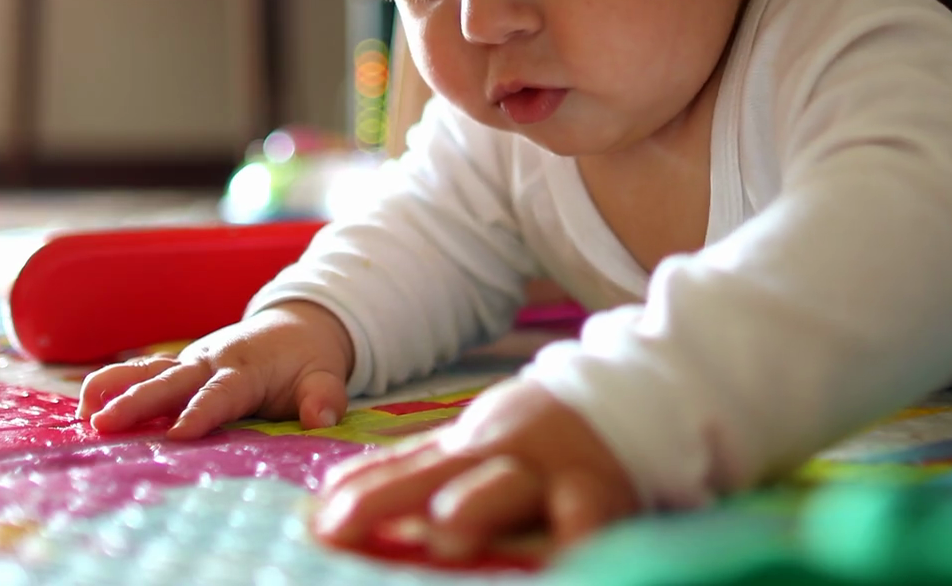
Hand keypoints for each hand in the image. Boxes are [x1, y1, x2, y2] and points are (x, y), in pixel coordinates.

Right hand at [77, 301, 354, 438]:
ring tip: (84, 413)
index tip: (176, 435)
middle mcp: (211, 361)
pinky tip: (84, 406)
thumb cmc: (308, 359)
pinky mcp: (178, 365)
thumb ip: (323, 397)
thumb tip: (321, 419)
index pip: (220, 394)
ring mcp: (190, 361)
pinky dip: (112, 383)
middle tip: (104, 423)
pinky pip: (141, 372)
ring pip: (147, 372)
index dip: (199, 413)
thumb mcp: (326, 376)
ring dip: (115, 389)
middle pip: (170, 382)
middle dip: (137, 402)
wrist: (297, 325)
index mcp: (246, 369)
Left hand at [313, 378, 638, 560]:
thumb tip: (331, 493)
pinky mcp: (606, 492)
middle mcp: (507, 457)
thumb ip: (408, 470)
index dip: (366, 497)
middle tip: (355, 520)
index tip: (322, 524)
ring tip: (446, 530)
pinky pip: (590, 515)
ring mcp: (555, 472)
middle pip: (448, 475)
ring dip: (481, 504)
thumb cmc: (536, 438)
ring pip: (516, 486)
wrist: (630, 396)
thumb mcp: (470, 445)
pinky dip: (575, 534)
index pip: (408, 473)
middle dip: (402, 497)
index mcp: (471, 448)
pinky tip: (558, 556)